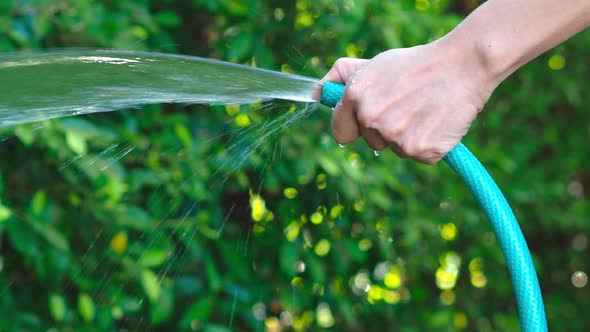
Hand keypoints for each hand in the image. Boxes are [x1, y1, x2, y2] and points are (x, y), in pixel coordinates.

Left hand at [322, 40, 496, 163]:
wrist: (463, 65)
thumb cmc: (416, 64)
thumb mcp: (374, 64)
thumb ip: (343, 76)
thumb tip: (318, 92)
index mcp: (355, 96)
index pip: (340, 132)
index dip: (353, 128)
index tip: (365, 122)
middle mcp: (372, 118)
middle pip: (371, 142)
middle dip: (385, 129)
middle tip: (407, 105)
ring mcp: (396, 137)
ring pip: (396, 149)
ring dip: (408, 136)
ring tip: (424, 110)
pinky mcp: (421, 151)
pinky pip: (418, 156)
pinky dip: (429, 144)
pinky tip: (437, 121)